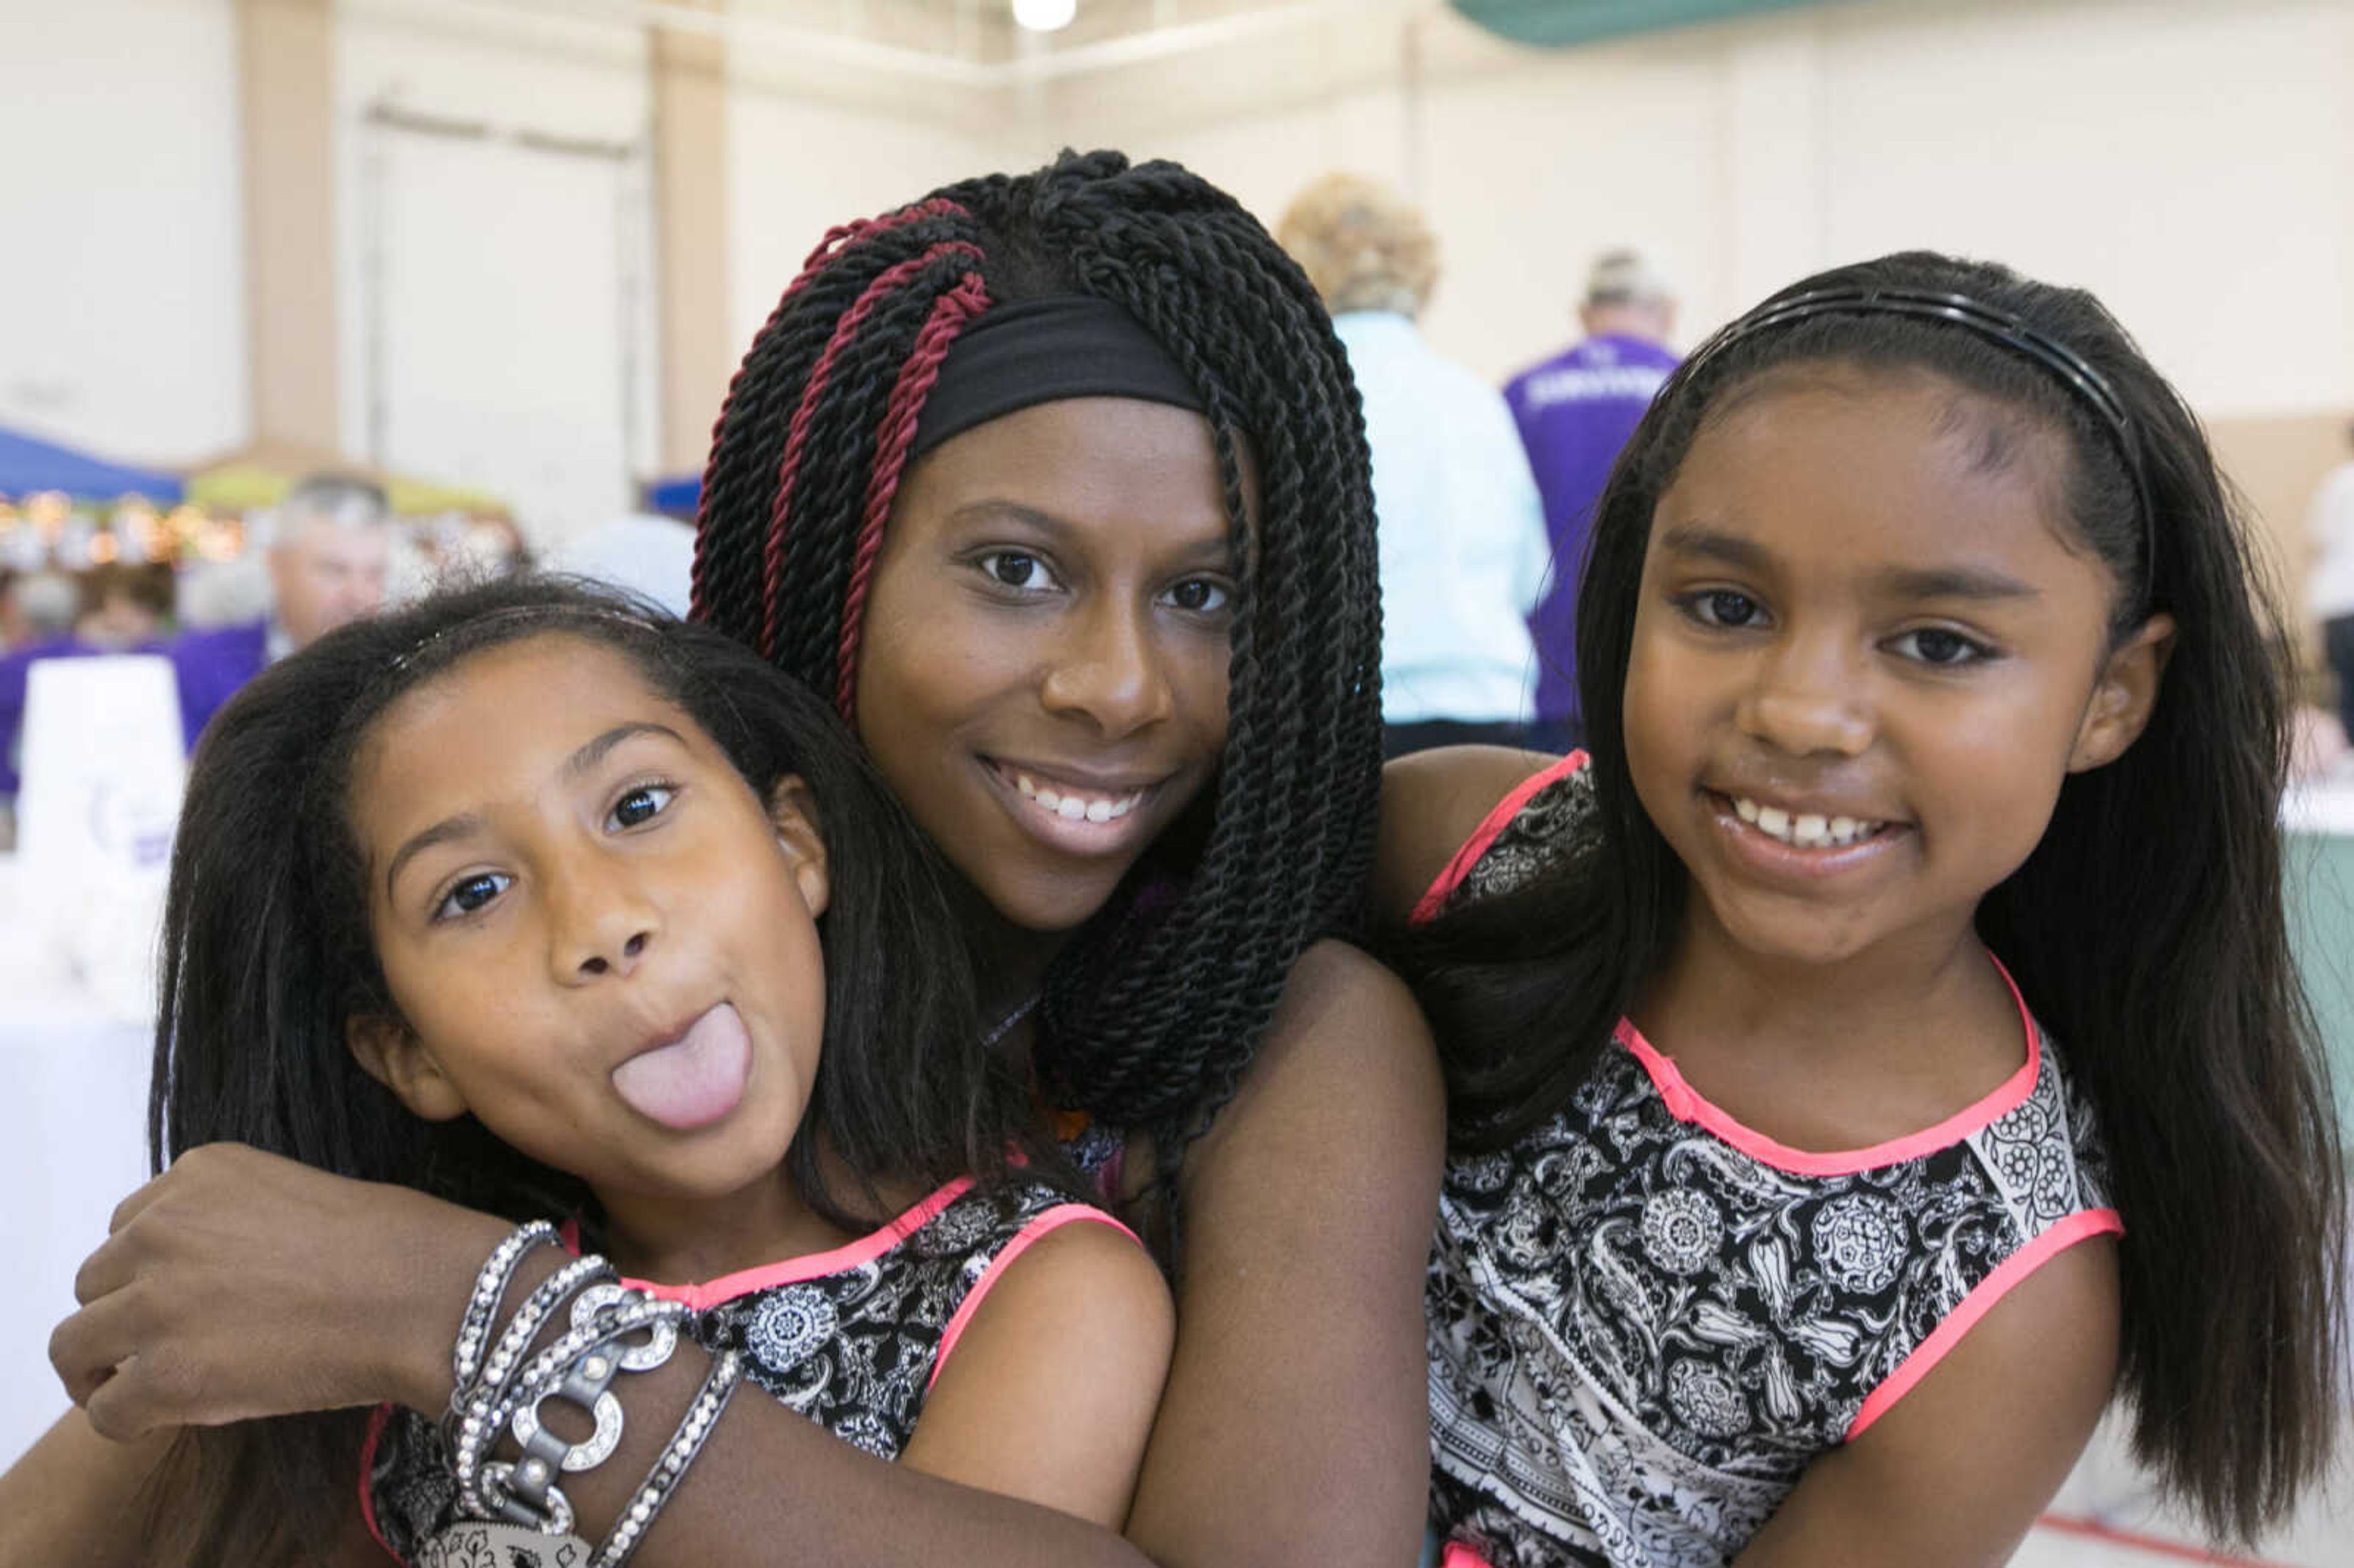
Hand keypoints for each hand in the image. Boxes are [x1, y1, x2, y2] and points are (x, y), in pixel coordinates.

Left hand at [48, 1142, 513, 1438]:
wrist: (427, 1295)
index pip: (129, 1226)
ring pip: (75, 1344)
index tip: (181, 1298)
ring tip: (143, 1389)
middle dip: (123, 1316)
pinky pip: (106, 1409)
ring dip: (106, 1368)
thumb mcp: (299, 1192)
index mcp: (199, 1173)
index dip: (150, 1270)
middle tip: (165, 1348)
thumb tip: (212, 1280)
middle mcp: (162, 1227)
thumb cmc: (394, 1245)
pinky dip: (125, 1420)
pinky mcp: (167, 1373)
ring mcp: (157, 1300)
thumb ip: (235, 1221)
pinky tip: (164, 1421)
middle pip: (94, 1282)